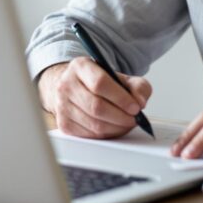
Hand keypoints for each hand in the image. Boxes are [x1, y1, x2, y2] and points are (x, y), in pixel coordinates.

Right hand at [37, 57, 152, 138]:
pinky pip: (89, 135)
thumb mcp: (121, 77)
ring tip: (126, 124)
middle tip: (134, 119)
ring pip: (93, 124)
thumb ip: (138, 86)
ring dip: (116, 128)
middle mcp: (66, 84)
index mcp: (80, 66)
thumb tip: (140, 101)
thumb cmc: (100, 83)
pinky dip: (106, 135)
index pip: (100, 83)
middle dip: (121, 117)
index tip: (135, 107)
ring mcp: (62, 105)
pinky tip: (114, 128)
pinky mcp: (63, 123)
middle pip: (96, 106)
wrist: (76, 88)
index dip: (120, 98)